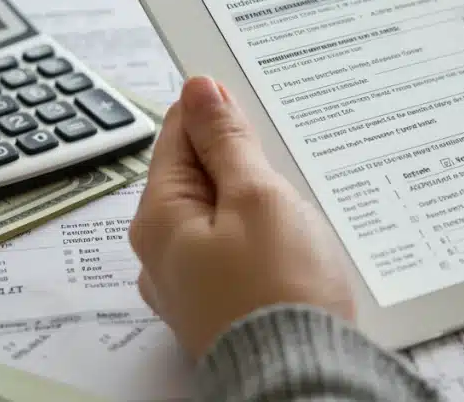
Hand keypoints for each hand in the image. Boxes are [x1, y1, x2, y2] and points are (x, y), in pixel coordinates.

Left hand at [129, 76, 354, 357]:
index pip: (176, 136)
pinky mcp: (220, 305)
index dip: (216, 111)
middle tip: (284, 161)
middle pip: (198, 176)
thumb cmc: (279, 291)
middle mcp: (162, 254)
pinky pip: (234, 251)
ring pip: (220, 215)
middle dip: (241, 160)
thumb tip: (200, 91)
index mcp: (159, 218)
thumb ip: (227, 142)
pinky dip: (261, 236)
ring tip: (295, 204)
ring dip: (256, 200)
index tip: (251, 99)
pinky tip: (291, 240)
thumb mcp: (256, 197)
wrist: (303, 378)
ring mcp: (189, 284)